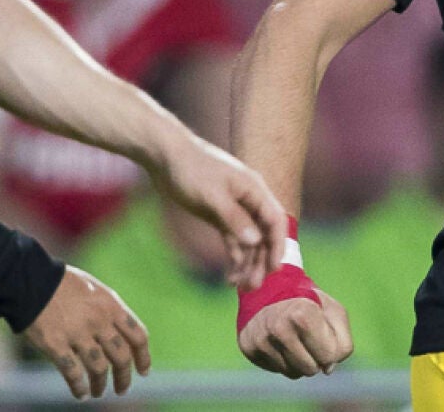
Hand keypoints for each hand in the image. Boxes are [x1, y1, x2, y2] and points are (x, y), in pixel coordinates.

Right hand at [23, 267, 150, 399]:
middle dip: (124, 377)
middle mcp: (98, 320)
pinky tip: (80, 393)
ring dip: (101, 385)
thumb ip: (109, 310)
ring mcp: (77, 332)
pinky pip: (73, 372)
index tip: (143, 371)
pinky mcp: (55, 344)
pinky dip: (79, 387)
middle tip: (122, 389)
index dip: (143, 357)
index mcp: (111, 305)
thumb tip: (121, 335)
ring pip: (99, 368)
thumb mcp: (94, 290)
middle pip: (121, 356)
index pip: (138, 336)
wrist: (29, 278)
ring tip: (99, 392)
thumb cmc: (62, 284)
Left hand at [147, 138, 287, 290]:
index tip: (273, 268)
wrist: (165, 156)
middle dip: (260, 261)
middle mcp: (249, 200)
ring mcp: (234, 208)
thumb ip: (234, 219)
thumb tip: (256, 241)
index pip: (276, 221)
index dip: (278, 245)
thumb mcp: (213, 196)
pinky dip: (233, 257)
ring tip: (239, 287)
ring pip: (248, 241)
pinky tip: (229, 277)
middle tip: (252, 287)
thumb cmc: (191, 170)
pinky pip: (233, 240)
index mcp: (254, 190)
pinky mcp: (219, 214)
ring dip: (247, 263)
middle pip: (263, 235)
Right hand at [238, 290, 352, 378]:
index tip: (323, 334)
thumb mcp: (334, 313)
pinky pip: (276, 370)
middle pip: (310, 370)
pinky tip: (281, 342)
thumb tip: (327, 369)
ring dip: (299, 362)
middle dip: (315, 359)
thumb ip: (342, 344)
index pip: (327, 357)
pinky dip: (283, 360)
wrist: (272, 291)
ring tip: (295, 340)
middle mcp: (278, 327)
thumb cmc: (310, 304)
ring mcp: (260, 338)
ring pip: (293, 373)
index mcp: (302, 314)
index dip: (330, 349)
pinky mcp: (248, 347)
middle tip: (309, 339)